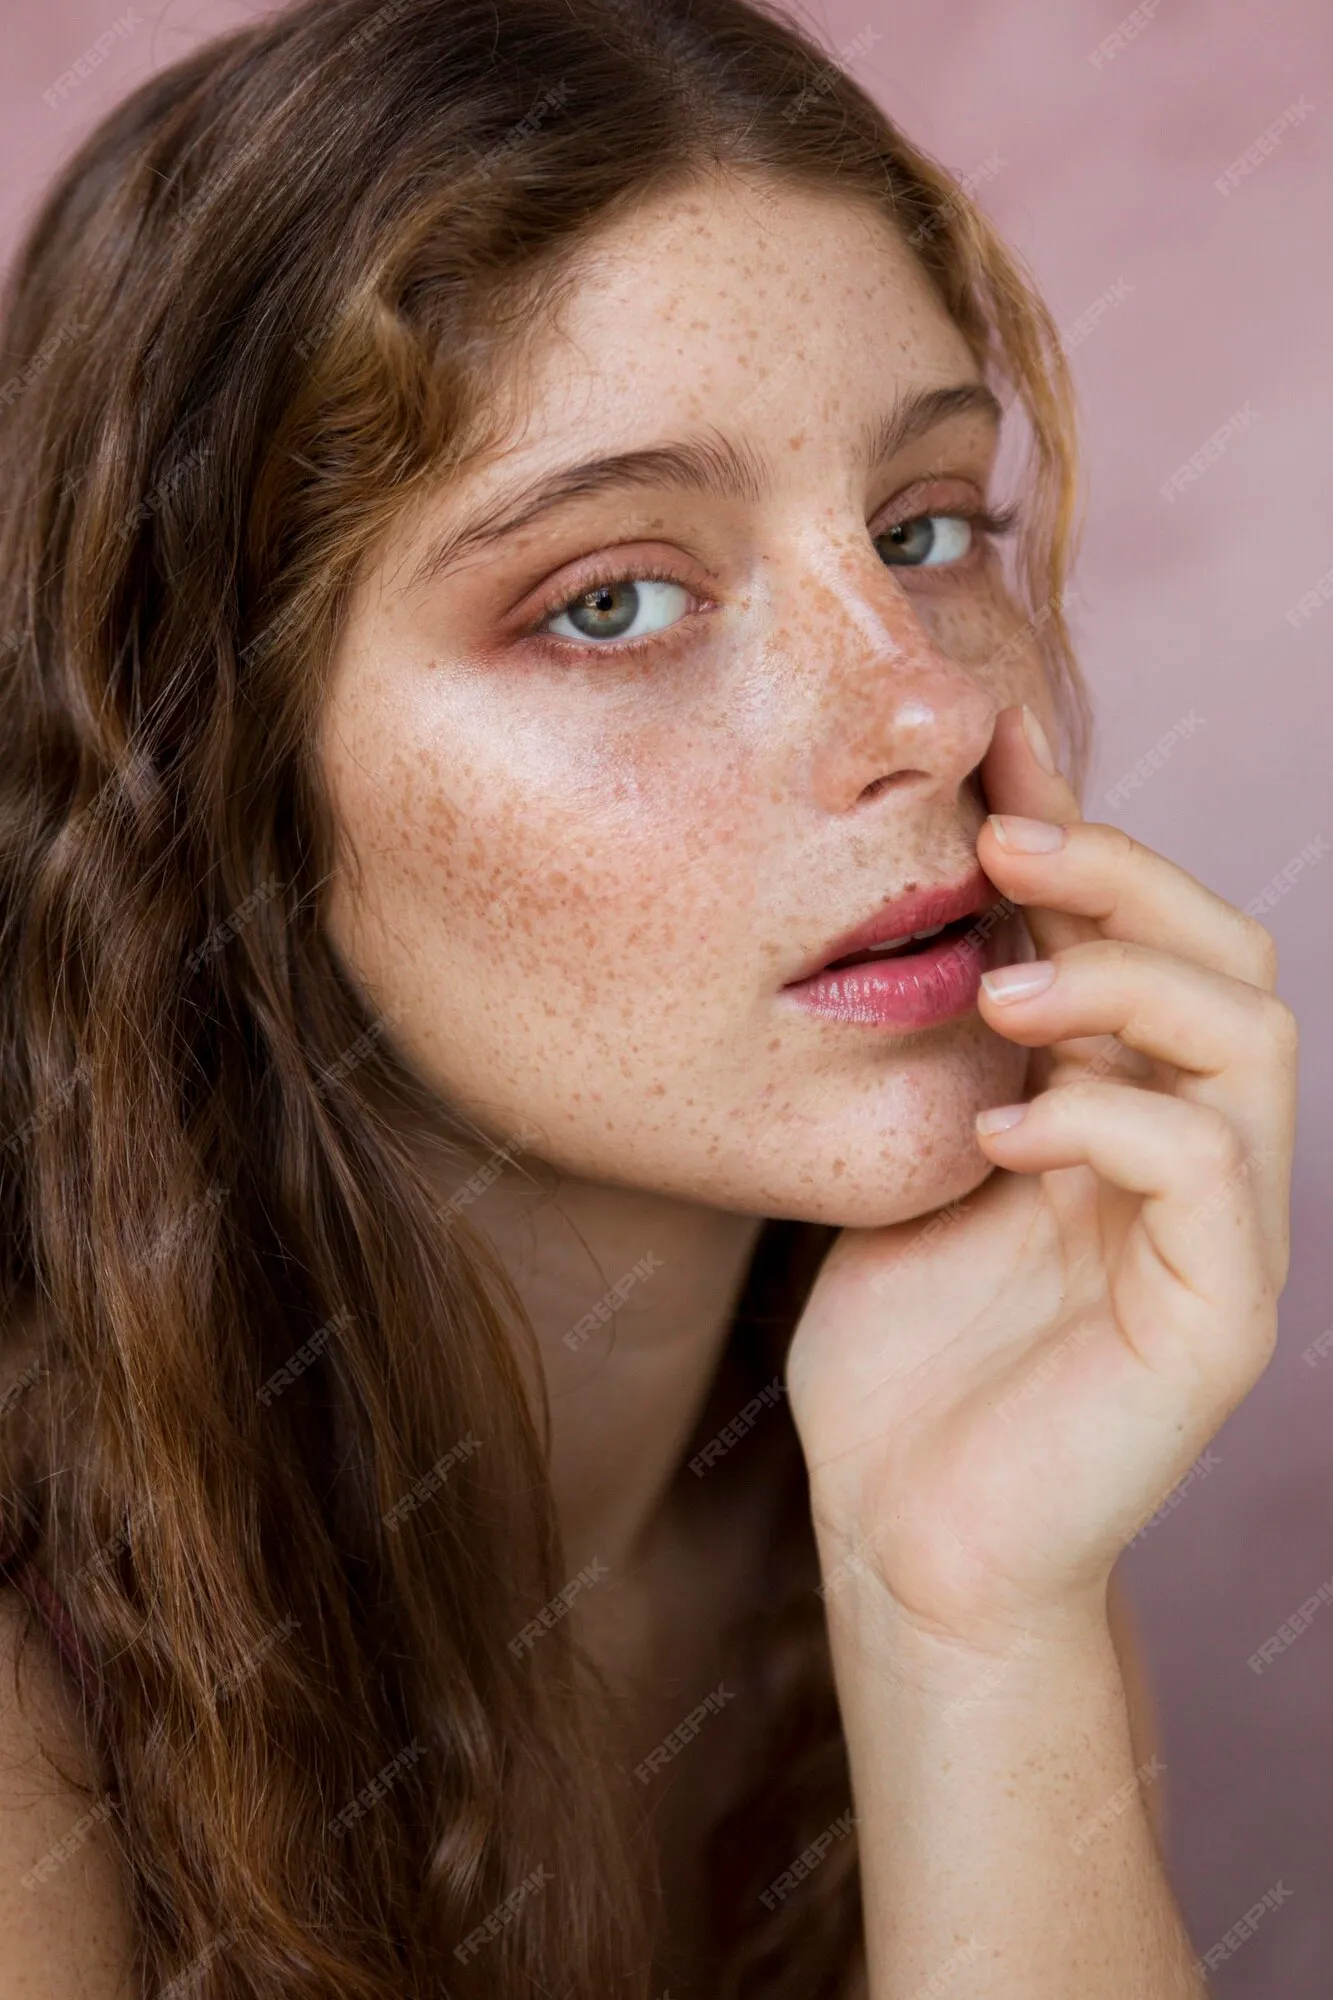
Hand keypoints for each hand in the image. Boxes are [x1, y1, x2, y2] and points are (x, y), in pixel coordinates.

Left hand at [785, 704, 1296, 1650]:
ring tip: (1002, 987)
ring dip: (1124, 983)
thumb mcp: (912, 1164)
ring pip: (1250, 1040)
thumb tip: (940, 910)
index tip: (987, 767)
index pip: (1152, 940)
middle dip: (1125, 874)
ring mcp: (1220, 1237)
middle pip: (1231, 959)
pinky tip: (1000, 1134)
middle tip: (1005, 838)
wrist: (906, 1538)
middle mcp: (1196, 1157)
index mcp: (1127, 1112)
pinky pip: (1209, 1171)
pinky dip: (1109, 1122)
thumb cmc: (900, 1360)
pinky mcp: (1218, 1320)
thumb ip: (954, 1055)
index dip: (1086, 839)